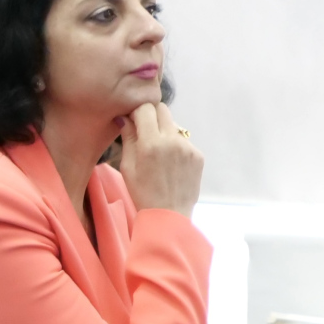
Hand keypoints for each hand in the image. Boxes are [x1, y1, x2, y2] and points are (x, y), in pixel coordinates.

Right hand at [118, 102, 201, 217]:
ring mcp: (188, 147)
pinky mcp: (198, 155)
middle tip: (144, 130)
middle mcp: (172, 140)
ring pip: (174, 125)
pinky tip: (170, 164)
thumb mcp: (127, 166)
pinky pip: (184, 141)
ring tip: (158, 154)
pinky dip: (175, 146)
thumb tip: (125, 117)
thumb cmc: (141, 192)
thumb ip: (128, 138)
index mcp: (151, 143)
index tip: (132, 120)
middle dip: (151, 115)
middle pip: (162, 110)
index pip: (146, 108)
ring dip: (164, 132)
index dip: (137, 111)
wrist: (168, 215)